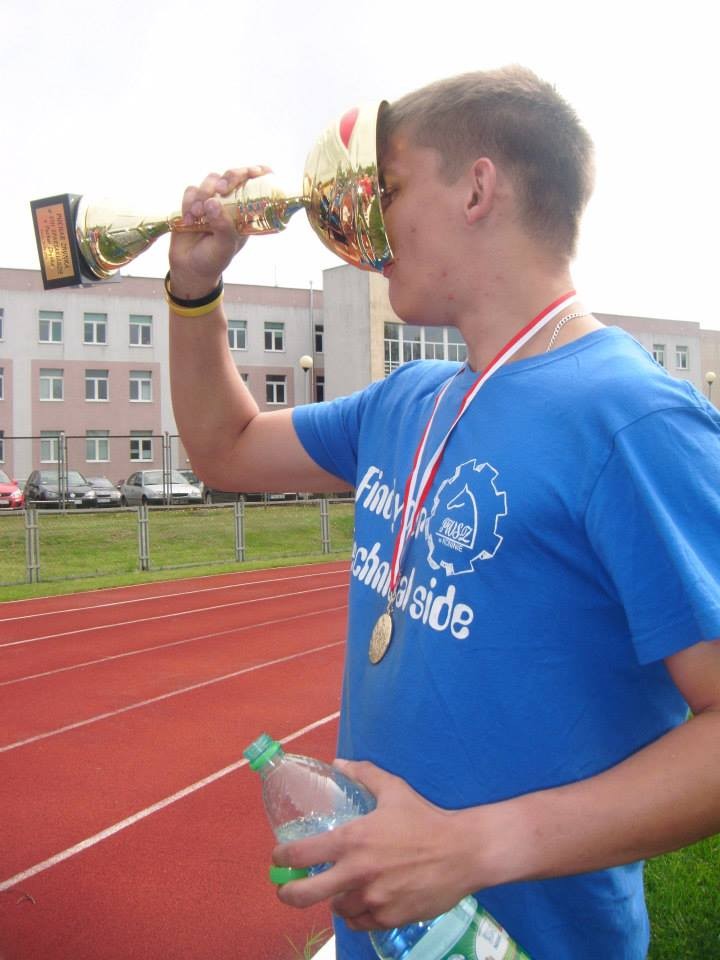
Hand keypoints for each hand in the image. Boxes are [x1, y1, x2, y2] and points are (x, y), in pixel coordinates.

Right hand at [168, 165, 270, 299]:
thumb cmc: (214, 259)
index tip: (257, 171)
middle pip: (233, 175)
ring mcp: (211, 200)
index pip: (256, 186)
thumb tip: (213, 202)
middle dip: (229, 177)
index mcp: (245, 212)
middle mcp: (230, 202)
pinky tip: (189, 220)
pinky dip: (189, 202)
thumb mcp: (225, 246)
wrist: (189, 268)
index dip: (259, 173)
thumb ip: (222, 225)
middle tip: (222, 190)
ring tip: (199, 215)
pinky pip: (191, 191)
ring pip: (211, 180)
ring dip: (204, 193)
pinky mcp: (193, 202)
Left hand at [272, 760, 471, 930]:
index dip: (283, 857)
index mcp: (353, 840)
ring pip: (337, 909)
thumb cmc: (425, 819)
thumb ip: (363, 774)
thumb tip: (339, 762)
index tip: (278, 858)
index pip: (302, 853)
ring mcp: (373, 899)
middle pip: (305, 894)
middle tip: (286, 890)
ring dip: (336, 899)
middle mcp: (357, 873)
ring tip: (342, 889)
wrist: (463, 852)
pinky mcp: (389, 918)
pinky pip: (361, 922)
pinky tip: (364, 901)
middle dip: (288, 893)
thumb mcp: (393, 790)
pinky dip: (358, 914)